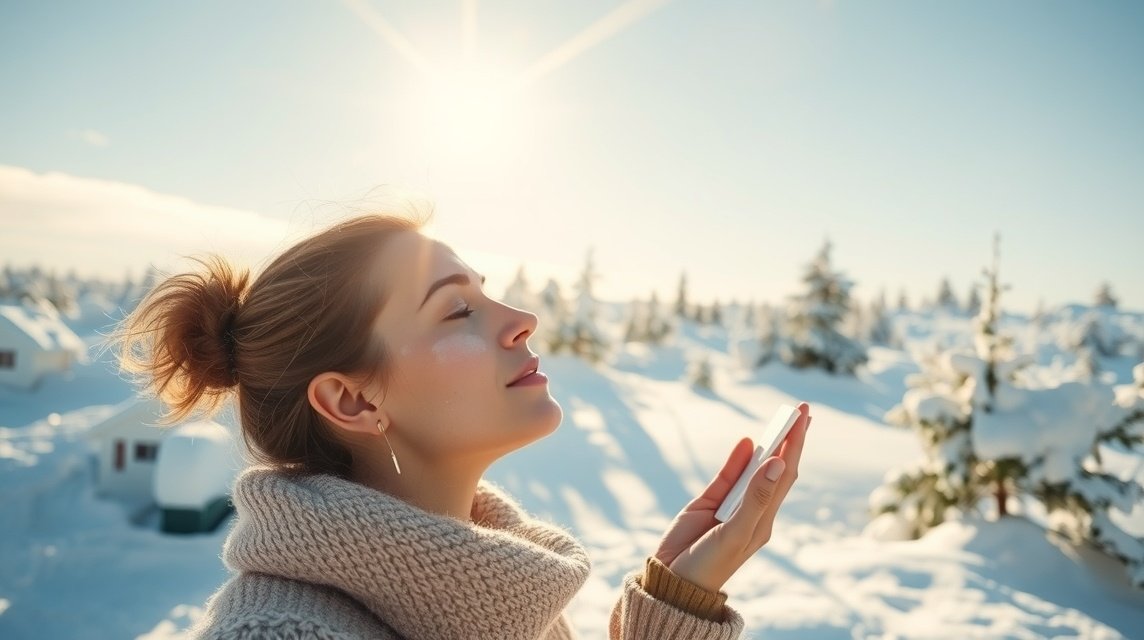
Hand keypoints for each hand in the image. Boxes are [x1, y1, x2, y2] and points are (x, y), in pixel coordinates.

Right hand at [653, 402, 810, 592]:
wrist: (675, 580)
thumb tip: (776, 461)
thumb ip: (755, 498)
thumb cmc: (710, 564)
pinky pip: (727, 475)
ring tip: (782, 418)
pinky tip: (746, 440)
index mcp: (765, 519)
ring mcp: (730, 504)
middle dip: (790, 438)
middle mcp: (752, 508)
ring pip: (752, 467)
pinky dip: (737, 457)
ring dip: (767, 443)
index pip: (785, 473)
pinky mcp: (708, 502)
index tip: (805, 418)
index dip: (795, 444)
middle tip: (802, 409)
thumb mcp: (735, 533)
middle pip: (776, 466)